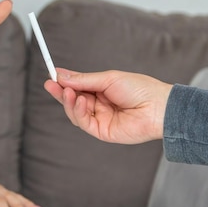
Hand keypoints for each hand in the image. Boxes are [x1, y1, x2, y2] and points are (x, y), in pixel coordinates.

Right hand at [44, 68, 171, 143]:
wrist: (158, 107)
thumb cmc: (139, 88)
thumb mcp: (108, 78)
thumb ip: (83, 80)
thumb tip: (61, 75)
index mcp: (101, 90)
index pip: (77, 86)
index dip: (64, 82)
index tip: (51, 75)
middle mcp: (99, 105)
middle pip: (73, 100)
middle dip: (61, 92)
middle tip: (50, 84)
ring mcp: (100, 119)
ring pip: (75, 112)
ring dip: (69, 102)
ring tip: (68, 92)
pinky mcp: (102, 131)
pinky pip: (83, 123)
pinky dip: (78, 111)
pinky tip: (79, 101)